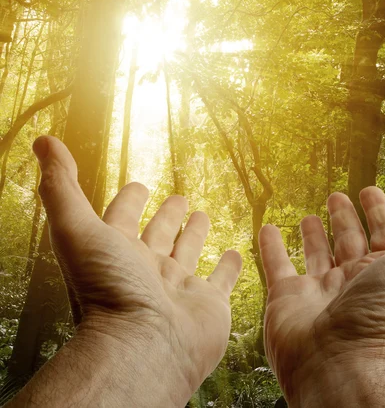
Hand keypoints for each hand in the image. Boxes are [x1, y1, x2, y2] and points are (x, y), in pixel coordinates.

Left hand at [32, 136, 241, 402]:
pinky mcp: (209, 303)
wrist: (145, 346)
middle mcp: (146, 269)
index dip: (130, 200)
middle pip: (158, 235)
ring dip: (194, 235)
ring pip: (188, 254)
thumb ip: (61, 186)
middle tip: (178, 198)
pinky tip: (236, 254)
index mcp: (117, 252)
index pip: (123, 218)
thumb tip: (45, 140)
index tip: (138, 185)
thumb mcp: (77, 229)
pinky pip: (222, 280)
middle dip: (167, 216)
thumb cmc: (108, 290)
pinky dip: (229, 268)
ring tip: (202, 216)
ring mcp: (179, 287)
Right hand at [259, 183, 384, 406]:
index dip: (379, 209)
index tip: (369, 190)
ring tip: (308, 216)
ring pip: (316, 253)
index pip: (384, 231)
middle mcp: (354, 280)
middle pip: (349, 240)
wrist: (339, 367)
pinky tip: (267, 228)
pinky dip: (271, 247)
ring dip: (313, 234)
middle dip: (344, 217)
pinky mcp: (287, 299)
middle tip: (336, 196)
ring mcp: (320, 290)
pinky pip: (278, 265)